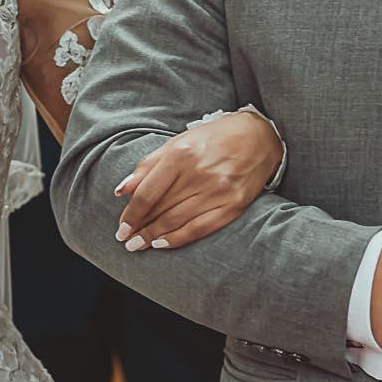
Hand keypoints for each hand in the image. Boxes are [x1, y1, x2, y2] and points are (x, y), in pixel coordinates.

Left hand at [113, 109, 283, 251]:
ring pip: (177, 221)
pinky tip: (163, 244)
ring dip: (153, 237)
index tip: (121, 227)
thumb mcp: (179, 141)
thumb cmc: (214, 137)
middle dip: (139, 228)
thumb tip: (123, 190)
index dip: (131, 214)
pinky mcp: (233, 205)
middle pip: (161, 209)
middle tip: (126, 240)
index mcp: (181, 154)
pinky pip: (200, 229)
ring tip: (139, 245)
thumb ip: (149, 165)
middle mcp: (199, 173)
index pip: (148, 193)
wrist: (259, 136)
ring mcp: (218, 191)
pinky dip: (178, 239)